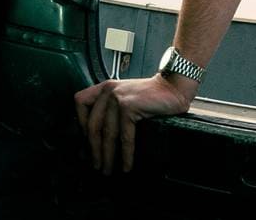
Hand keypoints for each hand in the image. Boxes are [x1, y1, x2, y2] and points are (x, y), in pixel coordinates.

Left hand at [74, 74, 192, 173]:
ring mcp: (118, 98)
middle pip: (93, 125)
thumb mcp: (126, 96)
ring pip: (107, 133)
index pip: (81, 103)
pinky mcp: (129, 106)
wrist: (174, 86)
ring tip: (108, 169)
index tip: (86, 141)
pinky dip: (125, 153)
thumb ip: (111, 109)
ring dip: (107, 155)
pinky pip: (124, 136)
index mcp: (105, 87)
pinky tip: (126, 164)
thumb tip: (98, 139)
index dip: (81, 124)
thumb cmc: (153, 95)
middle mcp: (109, 90)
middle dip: (93, 149)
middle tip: (96, 165)